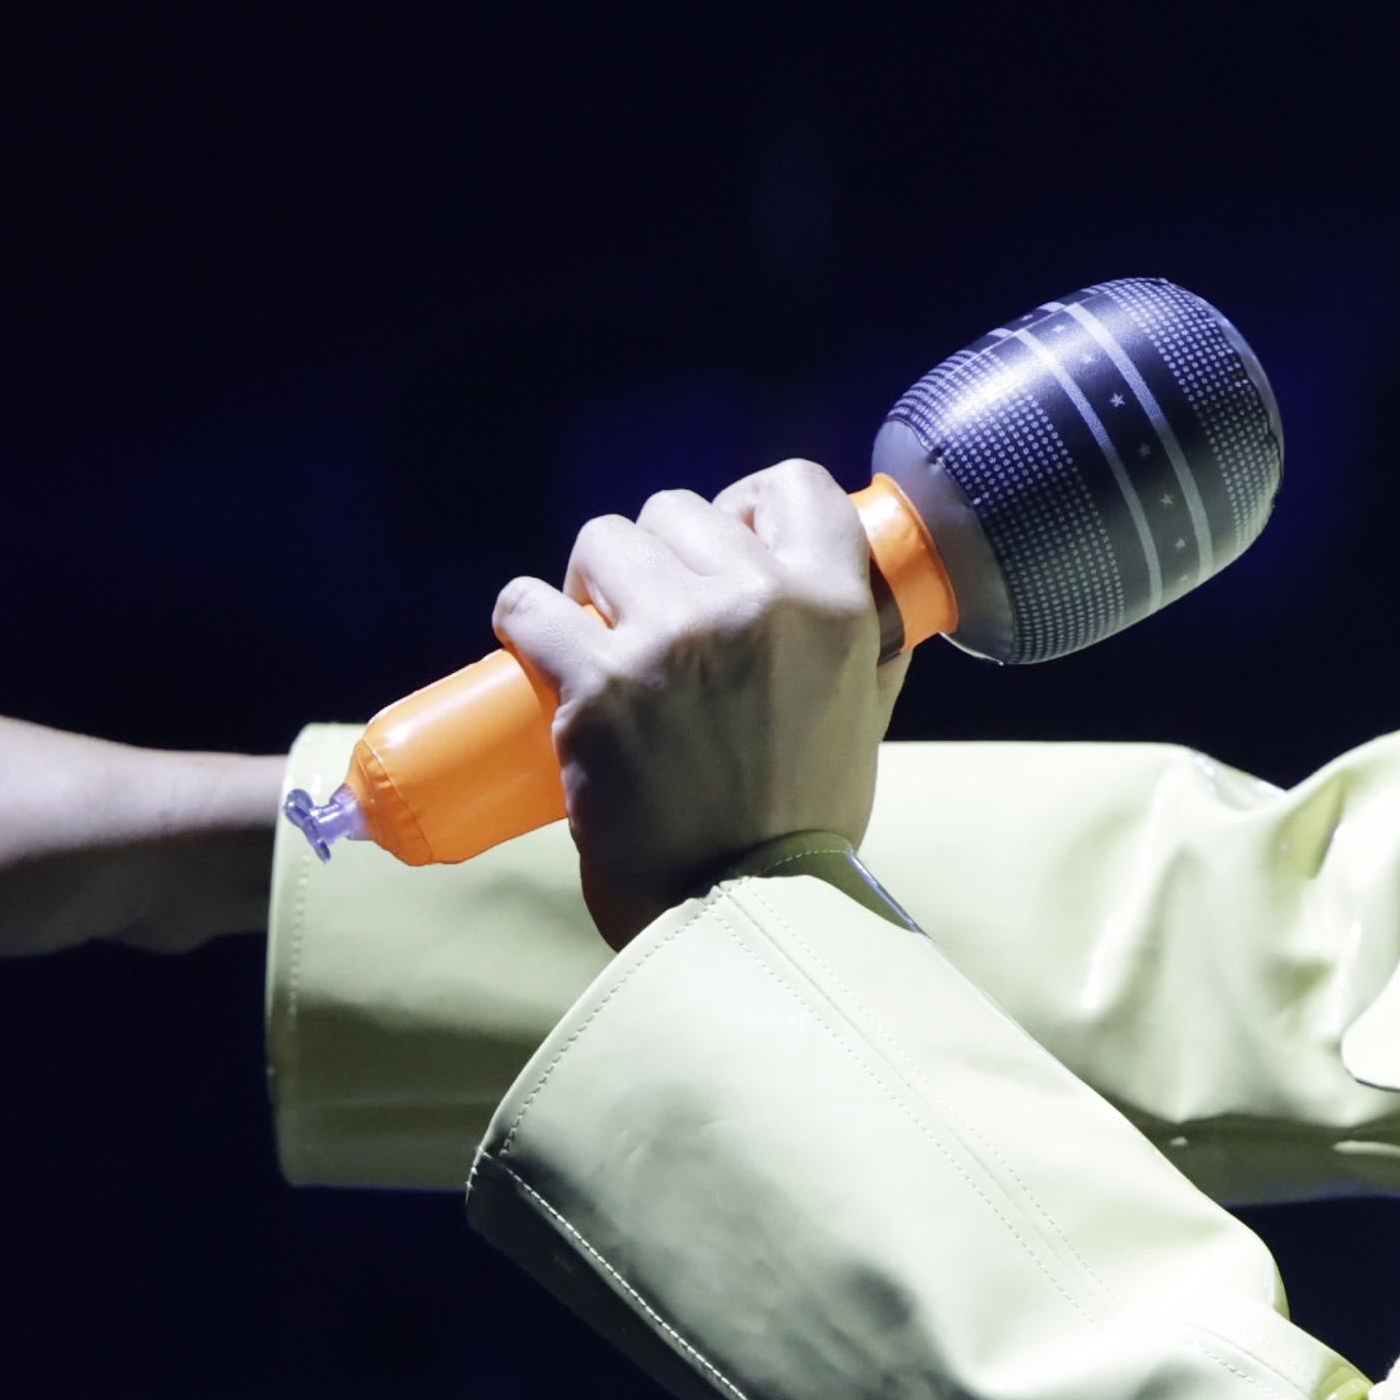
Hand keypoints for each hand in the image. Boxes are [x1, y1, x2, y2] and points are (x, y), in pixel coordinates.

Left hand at [493, 462, 904, 945]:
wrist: (739, 915)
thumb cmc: (804, 825)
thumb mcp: (865, 719)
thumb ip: (868, 649)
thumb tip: (877, 597)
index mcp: (834, 604)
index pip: (791, 483)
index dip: (746, 505)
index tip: (719, 548)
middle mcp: (755, 603)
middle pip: (677, 509)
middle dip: (655, 556)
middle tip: (645, 616)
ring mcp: (670, 640)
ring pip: (599, 539)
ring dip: (588, 580)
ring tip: (594, 634)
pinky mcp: (595, 683)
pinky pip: (527, 604)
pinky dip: (522, 620)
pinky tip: (531, 646)